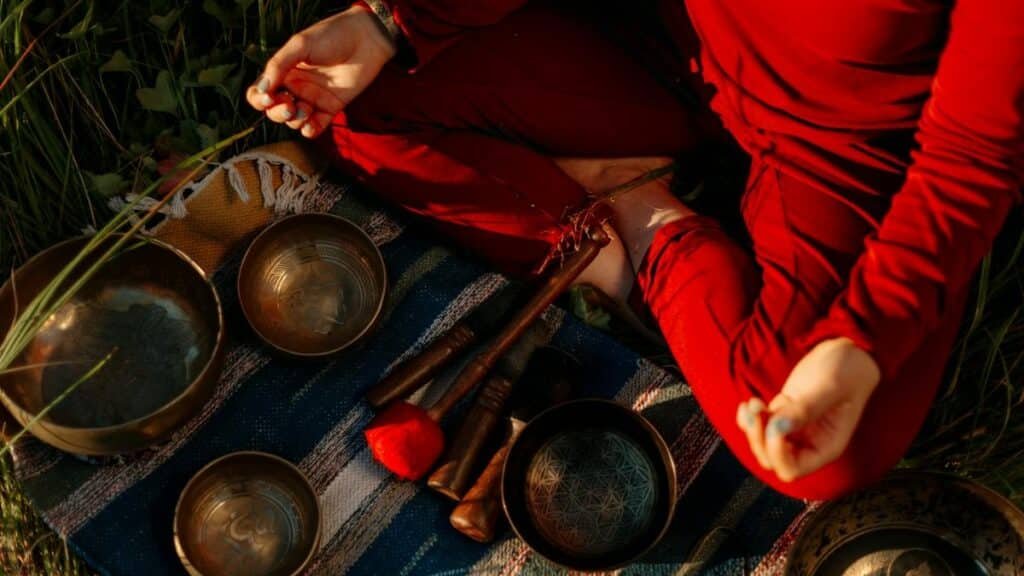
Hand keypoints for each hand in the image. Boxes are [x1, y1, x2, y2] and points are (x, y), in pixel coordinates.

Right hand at [245, 4, 395, 138]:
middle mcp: (295, 87)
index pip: (261, 92)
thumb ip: (279, 65)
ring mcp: (313, 99)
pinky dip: (310, 130)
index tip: (268, 97)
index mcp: (283, 71)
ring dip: (295, 120)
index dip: (259, 99)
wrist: (365, 40)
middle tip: (289, 105)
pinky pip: (315, 127)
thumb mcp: (300, 45)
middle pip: (275, 111)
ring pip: (294, 121)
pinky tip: (310, 126)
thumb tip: (263, 89)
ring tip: (304, 109)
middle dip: (278, 113)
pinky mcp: (331, 108)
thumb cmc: (332, 36)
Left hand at [736, 337, 880, 481]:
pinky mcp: (783, 416)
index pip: (791, 469)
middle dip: (759, 439)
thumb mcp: (829, 387)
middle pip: (771, 460)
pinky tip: (750, 402)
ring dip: (752, 427)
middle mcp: (809, 444)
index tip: (775, 424)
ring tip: (754, 402)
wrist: (846, 351)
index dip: (776, 453)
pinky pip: (759, 428)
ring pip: (762, 445)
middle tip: (757, 410)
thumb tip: (778, 429)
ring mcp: (794, 430)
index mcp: (826, 447)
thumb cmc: (848, 370)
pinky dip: (749, 420)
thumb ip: (805, 410)